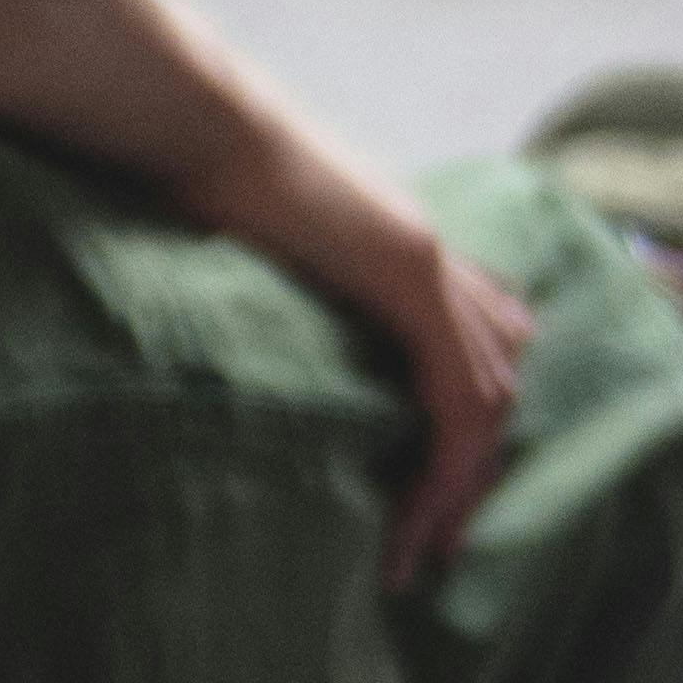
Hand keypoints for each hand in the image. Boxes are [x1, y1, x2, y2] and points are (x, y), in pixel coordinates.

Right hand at [180, 122, 533, 586]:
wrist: (194, 123)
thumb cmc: (192, 170)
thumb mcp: (250, 245)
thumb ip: (280, 289)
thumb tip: (234, 340)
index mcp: (403, 246)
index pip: (470, 351)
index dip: (458, 434)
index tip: (419, 504)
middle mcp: (436, 257)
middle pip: (491, 386)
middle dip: (466, 480)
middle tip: (428, 554)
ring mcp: (432, 266)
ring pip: (484, 406)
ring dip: (454, 494)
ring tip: (412, 559)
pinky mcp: (412, 280)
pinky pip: (456, 400)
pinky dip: (443, 471)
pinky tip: (412, 525)